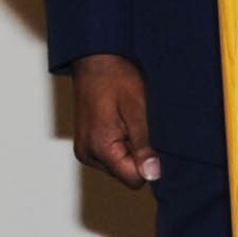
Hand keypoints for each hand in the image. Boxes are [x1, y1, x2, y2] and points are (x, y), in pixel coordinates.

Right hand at [70, 54, 158, 188]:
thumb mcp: (136, 110)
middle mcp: (88, 154)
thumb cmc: (115, 77)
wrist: (94, 57)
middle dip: (137, 154)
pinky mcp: (85, 143)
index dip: (148, 163)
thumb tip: (153, 174)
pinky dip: (119, 142)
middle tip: (137, 124)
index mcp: (100, 149)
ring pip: (118, 164)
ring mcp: (84, 149)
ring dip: (128, 147)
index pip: (134, 180)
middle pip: (125, 173)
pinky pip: (109, 154)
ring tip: (127, 120)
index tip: (150, 140)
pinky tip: (120, 121)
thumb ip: (143, 145)